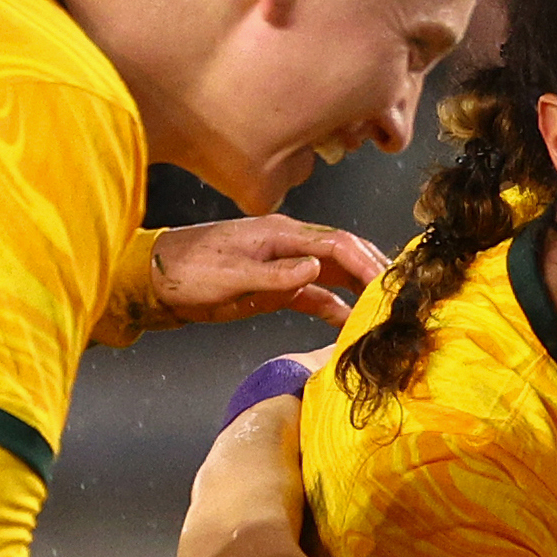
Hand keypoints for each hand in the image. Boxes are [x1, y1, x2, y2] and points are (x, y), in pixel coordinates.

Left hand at [133, 217, 383, 331]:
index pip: (336, 244)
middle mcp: (289, 246)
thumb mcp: (231, 273)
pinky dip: (334, 306)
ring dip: (359, 289)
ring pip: (334, 274)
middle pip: (344, 254)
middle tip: (399, 295)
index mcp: (281, 234)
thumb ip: (275, 274)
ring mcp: (285, 266)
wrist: (158, 280)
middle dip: (373, 271)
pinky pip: (315, 294)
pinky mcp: (276, 287)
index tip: (387, 283)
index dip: (366, 262)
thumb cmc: (188, 270)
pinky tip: (350, 323)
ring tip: (382, 309)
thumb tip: (317, 270)